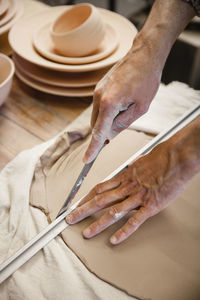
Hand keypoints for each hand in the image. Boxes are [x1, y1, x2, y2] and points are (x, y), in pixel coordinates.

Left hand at [67, 137, 190, 244]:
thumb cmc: (161, 157)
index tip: (77, 203)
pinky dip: (123, 231)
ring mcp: (138, 197)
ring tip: (87, 233)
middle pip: (100, 200)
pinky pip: (134, 221)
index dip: (86, 197)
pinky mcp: (150, 206)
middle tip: (71, 219)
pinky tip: (114, 239)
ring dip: (98, 224)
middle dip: (83, 210)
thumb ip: (132, 169)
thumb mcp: (140, 161)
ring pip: (113, 212)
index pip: (100, 188)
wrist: (176, 158)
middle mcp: (127, 187)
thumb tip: (128, 170)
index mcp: (124, 177)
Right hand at [83, 33, 161, 162]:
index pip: (99, 132)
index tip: (87, 160)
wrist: (144, 55)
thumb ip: (122, 124)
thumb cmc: (146, 80)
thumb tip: (109, 134)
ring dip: (108, 120)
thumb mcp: (140, 108)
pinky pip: (99, 106)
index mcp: (109, 103)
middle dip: (106, 131)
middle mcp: (99, 96)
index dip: (93, 148)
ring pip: (97, 116)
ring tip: (128, 106)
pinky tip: (122, 102)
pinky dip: (107, 111)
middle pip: (96, 125)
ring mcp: (97, 91)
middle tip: (123, 123)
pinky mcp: (99, 87)